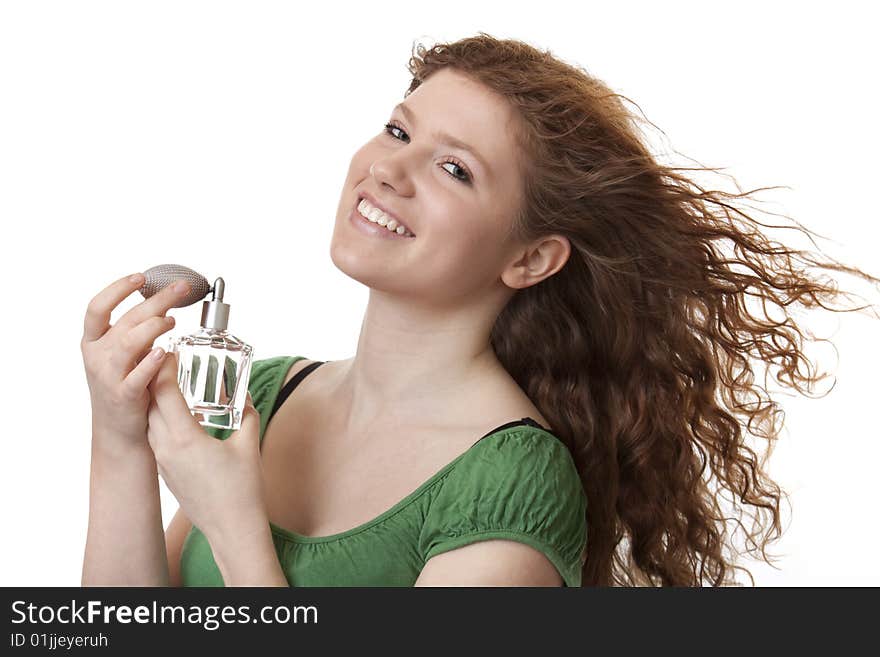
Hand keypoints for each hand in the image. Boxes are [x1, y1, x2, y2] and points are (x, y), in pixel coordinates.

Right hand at [81, 272, 193, 448]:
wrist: (118, 430)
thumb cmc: (124, 384)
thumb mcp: (122, 354)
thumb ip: (136, 331)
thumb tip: (163, 301)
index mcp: (93, 341)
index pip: (97, 307)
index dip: (117, 289)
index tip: (140, 277)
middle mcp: (97, 356)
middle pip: (126, 320)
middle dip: (156, 301)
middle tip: (181, 289)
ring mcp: (108, 376)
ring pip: (128, 343)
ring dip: (153, 327)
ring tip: (173, 320)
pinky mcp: (124, 396)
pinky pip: (136, 377)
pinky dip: (150, 363)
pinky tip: (164, 353)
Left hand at [146, 351, 267, 546]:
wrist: (231, 528)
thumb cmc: (242, 490)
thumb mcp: (248, 444)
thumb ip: (246, 414)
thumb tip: (246, 396)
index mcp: (184, 438)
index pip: (164, 393)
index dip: (165, 368)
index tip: (173, 352)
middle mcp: (166, 448)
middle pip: (150, 403)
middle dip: (156, 379)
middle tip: (168, 361)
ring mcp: (163, 462)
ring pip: (149, 421)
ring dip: (155, 400)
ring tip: (169, 384)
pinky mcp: (165, 472)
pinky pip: (155, 438)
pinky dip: (160, 420)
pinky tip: (176, 416)